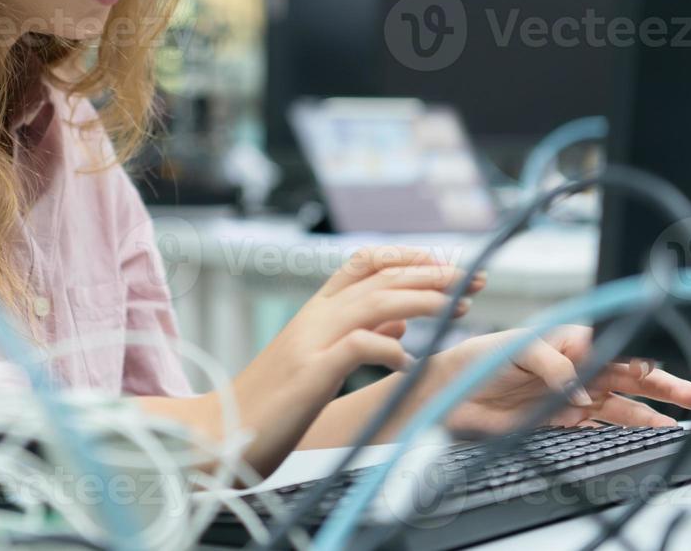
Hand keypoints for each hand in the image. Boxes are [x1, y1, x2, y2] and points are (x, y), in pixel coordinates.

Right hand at [231, 246, 485, 473]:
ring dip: (424, 301)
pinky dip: (390, 350)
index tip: (443, 266)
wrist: (216, 433)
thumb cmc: (268, 406)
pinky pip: (359, 347)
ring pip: (376, 302)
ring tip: (459, 308)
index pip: (363, 263)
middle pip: (380, 277)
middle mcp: (313, 318)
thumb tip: (400, 325)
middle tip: (474, 282)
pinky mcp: (309, 373)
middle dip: (432, 276)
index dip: (406, 257)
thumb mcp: (316, 364)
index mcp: (314, 312)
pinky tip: (409, 363)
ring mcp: (310, 342)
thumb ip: (356, 338)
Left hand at [425, 324, 690, 435]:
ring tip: (683, 418)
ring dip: (654, 410)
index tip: (659, 367)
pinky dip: (629, 429)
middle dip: (663, 383)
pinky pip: (604, 423)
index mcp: (571, 340)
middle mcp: (579, 366)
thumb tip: (582, 392)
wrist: (453, 394)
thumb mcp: (517, 348)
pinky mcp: (566, 419)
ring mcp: (575, 393)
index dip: (640, 354)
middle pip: (630, 374)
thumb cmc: (480, 357)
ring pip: (624, 402)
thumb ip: (554, 365)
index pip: (615, 345)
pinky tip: (651, 432)